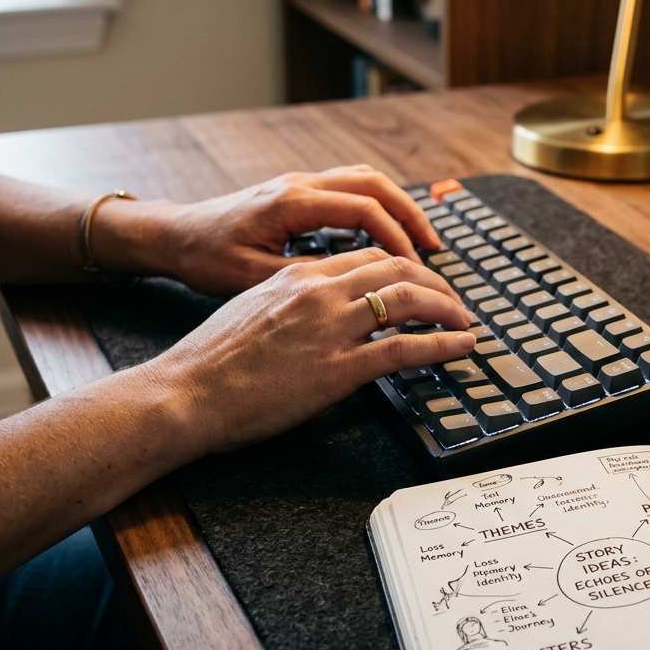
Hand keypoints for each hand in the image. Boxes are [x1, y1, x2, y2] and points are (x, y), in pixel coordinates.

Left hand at [98, 166, 441, 295]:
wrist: (174, 236)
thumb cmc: (204, 258)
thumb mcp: (251, 278)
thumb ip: (305, 280)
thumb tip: (353, 289)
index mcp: (292, 203)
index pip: (365, 210)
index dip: (398, 240)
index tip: (418, 269)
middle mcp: (300, 186)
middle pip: (376, 185)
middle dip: (411, 216)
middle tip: (435, 250)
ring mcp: (300, 184)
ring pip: (366, 181)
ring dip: (398, 208)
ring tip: (421, 241)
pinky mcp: (298, 193)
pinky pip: (351, 189)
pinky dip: (378, 207)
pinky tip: (387, 235)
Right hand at [149, 248, 474, 452]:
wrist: (184, 392)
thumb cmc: (209, 362)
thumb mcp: (252, 312)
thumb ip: (290, 303)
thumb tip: (317, 314)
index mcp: (297, 277)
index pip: (366, 256)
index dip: (403, 267)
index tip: (420, 282)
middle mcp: (318, 292)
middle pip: (395, 270)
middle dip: (434, 284)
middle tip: (454, 302)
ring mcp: (330, 329)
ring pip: (408, 301)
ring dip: (447, 309)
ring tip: (465, 323)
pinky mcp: (337, 369)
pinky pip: (404, 349)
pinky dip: (442, 345)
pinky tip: (462, 349)